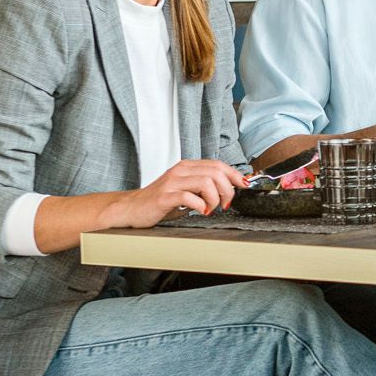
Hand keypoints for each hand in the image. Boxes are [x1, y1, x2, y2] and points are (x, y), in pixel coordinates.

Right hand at [117, 159, 249, 227]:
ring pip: (206, 182)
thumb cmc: (159, 202)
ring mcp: (172, 182)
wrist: (132, 208)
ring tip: (211, 208)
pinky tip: (200, 211)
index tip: (244, 184)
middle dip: (228, 189)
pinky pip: (190, 197)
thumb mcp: (185, 190)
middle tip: (225, 203)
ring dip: (215, 198)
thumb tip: (228, 188)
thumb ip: (203, 186)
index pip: (217, 164)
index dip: (234, 174)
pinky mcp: (165, 196)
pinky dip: (201, 205)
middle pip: (216, 172)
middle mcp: (180, 171)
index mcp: (186, 167)